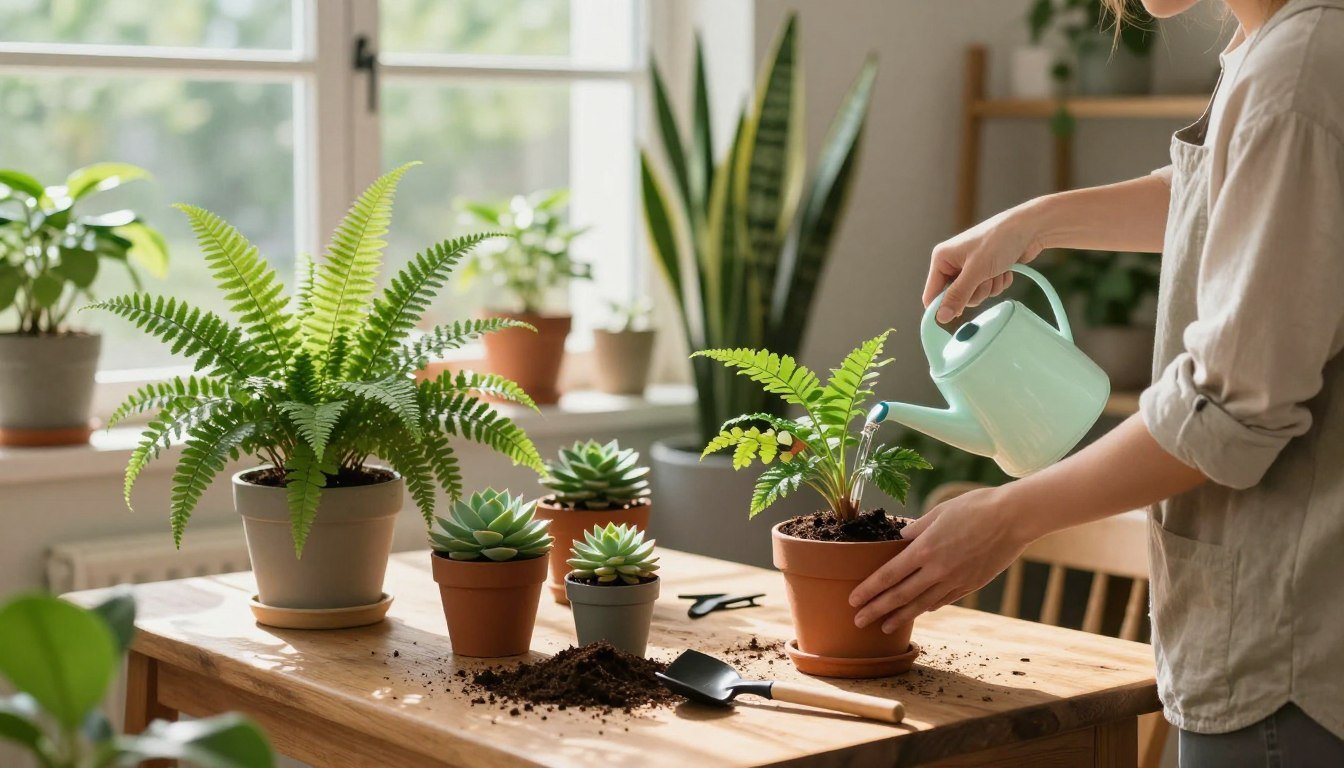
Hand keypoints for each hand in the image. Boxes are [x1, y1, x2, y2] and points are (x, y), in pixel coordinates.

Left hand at [848, 487, 1028, 632]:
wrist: (1013, 518)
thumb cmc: (975, 507)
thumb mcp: (939, 512)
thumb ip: (917, 529)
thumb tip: (900, 539)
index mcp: (924, 549)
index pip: (888, 575)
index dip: (869, 590)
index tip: (853, 600)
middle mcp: (937, 569)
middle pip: (899, 595)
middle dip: (876, 610)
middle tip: (858, 621)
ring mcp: (955, 581)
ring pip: (921, 604)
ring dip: (900, 617)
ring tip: (883, 627)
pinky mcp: (971, 585)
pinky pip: (943, 600)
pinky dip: (927, 608)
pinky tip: (918, 612)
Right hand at [925, 203, 1046, 322]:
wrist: (1030, 228)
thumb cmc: (999, 239)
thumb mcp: (976, 271)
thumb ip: (957, 295)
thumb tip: (941, 317)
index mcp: (942, 258)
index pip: (932, 293)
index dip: (941, 307)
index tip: (955, 316)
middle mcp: (954, 263)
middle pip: (956, 297)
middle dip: (975, 292)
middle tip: (985, 278)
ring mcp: (971, 267)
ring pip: (975, 295)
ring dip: (990, 287)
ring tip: (998, 269)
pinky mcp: (987, 270)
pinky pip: (989, 290)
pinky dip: (999, 282)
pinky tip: (1005, 268)